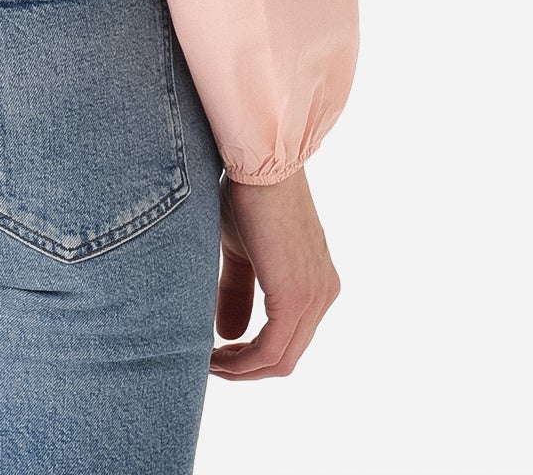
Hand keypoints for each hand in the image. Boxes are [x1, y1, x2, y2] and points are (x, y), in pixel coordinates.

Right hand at [210, 167, 339, 379]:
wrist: (258, 163)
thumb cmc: (247, 196)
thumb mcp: (240, 252)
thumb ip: (237, 292)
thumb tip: (228, 336)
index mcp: (317, 283)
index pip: (289, 339)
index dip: (253, 356)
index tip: (218, 354)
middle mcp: (324, 294)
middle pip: (286, 357)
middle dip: (247, 368)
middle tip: (211, 365)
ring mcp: (314, 297)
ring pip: (281, 359)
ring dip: (242, 369)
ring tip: (209, 363)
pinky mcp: (296, 296)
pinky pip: (272, 349)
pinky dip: (244, 361)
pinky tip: (216, 356)